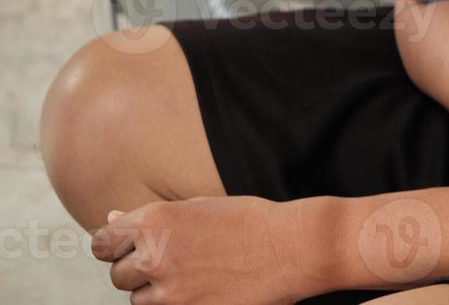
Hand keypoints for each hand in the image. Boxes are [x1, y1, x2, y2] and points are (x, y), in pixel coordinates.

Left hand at [92, 196, 322, 303]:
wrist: (292, 247)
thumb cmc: (250, 221)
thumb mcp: (199, 206)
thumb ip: (152, 218)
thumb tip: (111, 218)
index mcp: (154, 222)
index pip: (102, 243)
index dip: (114, 246)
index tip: (129, 247)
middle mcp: (154, 257)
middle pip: (118, 275)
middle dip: (138, 270)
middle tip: (174, 260)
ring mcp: (170, 292)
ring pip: (138, 300)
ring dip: (156, 291)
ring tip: (193, 275)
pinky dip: (176, 304)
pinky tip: (202, 289)